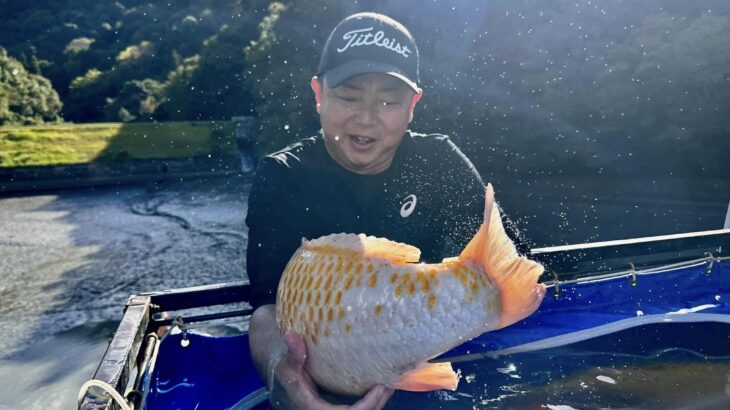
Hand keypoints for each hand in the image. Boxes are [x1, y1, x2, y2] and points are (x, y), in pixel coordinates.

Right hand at [268, 332, 393, 409]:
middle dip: (378, 402)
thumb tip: (291, 335)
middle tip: (391, 383)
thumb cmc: (287, 374)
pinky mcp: (340, 405)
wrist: (286, 381)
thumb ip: (293, 355)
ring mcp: (335, 409)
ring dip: (379, 400)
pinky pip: (361, 406)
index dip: (367, 405)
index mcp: (315, 408)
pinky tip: (382, 384)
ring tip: (392, 382)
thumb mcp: (288, 365)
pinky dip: (373, 397)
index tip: (380, 389)